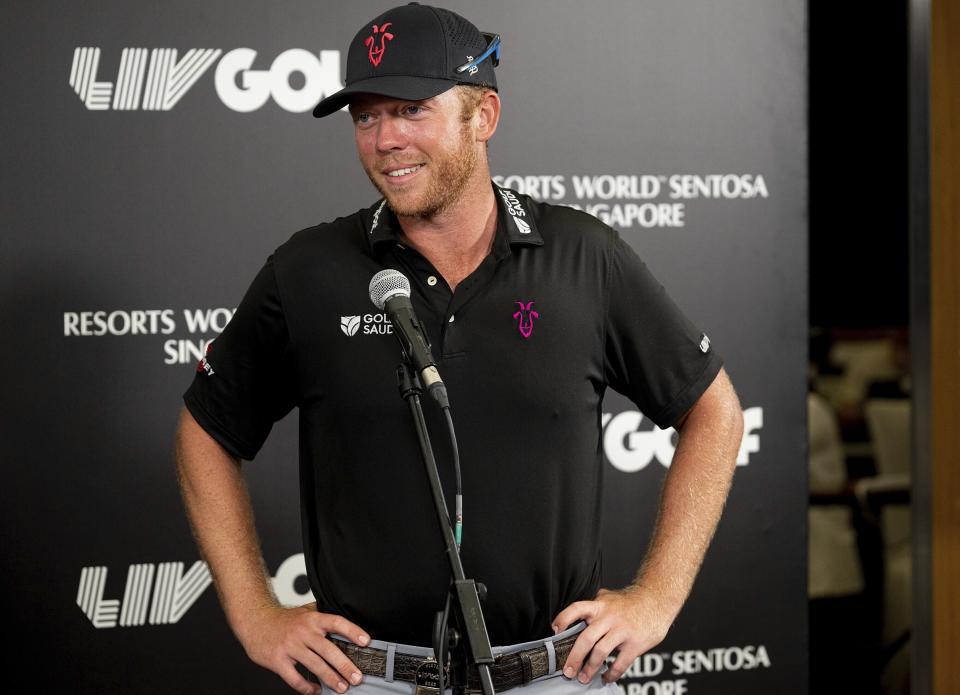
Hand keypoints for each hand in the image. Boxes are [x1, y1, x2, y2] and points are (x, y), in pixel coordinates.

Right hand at [237, 602, 370, 694]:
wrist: (255, 621)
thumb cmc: (282, 619)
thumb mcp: (304, 611)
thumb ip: (322, 614)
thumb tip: (346, 616)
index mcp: (312, 618)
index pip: (337, 622)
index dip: (353, 631)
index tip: (366, 641)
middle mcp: (303, 631)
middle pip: (329, 649)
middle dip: (345, 665)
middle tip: (357, 677)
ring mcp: (290, 646)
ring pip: (314, 665)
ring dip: (330, 678)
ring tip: (342, 687)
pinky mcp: (278, 660)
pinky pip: (295, 678)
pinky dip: (307, 687)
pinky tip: (315, 690)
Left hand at [552, 587, 673, 683]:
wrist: (657, 600)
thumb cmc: (631, 601)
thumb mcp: (610, 597)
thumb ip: (595, 604)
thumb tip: (578, 612)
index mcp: (600, 605)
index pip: (577, 608)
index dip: (563, 619)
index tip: (555, 631)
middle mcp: (609, 617)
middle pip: (586, 638)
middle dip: (574, 657)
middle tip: (567, 671)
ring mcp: (622, 630)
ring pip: (600, 652)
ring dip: (589, 668)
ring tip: (583, 678)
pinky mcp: (635, 643)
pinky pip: (620, 663)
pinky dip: (611, 674)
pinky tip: (606, 677)